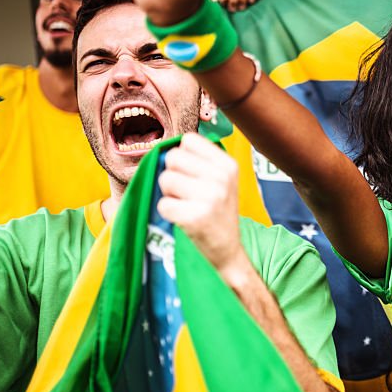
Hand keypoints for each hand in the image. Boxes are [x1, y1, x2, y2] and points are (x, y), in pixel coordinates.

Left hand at [157, 133, 244, 274]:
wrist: (227, 250)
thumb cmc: (217, 212)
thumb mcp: (222, 180)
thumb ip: (199, 161)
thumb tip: (163, 148)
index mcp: (229, 165)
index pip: (188, 140)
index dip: (183, 157)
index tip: (192, 174)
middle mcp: (222, 178)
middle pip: (172, 158)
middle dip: (172, 174)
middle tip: (186, 192)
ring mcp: (210, 198)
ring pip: (165, 179)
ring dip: (169, 194)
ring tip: (185, 205)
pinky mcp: (194, 217)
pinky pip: (163, 204)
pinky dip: (167, 212)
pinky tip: (183, 218)